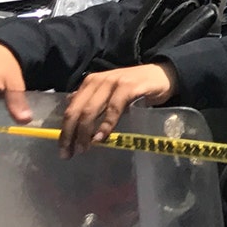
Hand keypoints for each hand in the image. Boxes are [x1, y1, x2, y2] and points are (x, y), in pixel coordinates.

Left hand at [59, 64, 175, 157]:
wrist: (163, 73)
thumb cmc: (135, 85)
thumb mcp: (110, 91)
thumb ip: (92, 99)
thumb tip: (70, 109)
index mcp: (91, 82)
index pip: (71, 108)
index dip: (65, 130)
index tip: (64, 149)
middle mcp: (98, 81)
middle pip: (77, 111)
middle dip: (70, 134)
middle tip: (70, 153)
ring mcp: (113, 83)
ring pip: (91, 110)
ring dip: (85, 132)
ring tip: (84, 148)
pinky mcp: (129, 87)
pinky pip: (113, 108)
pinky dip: (106, 124)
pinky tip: (101, 137)